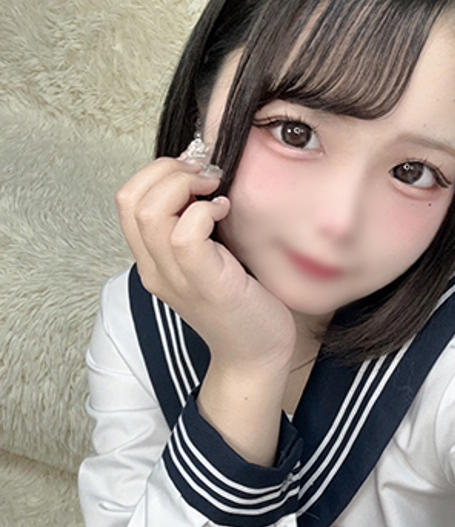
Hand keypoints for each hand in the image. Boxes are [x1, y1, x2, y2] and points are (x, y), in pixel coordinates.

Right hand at [115, 158, 296, 372]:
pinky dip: (205, 212)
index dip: (156, 172)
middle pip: (130, 199)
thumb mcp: (209, 258)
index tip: (193, 172)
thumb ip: (194, 225)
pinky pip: (185, 234)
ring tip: (215, 192)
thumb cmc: (242, 304)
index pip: (126, 199)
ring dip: (186, 186)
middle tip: (205, 176)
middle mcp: (155, 269)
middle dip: (168, 171)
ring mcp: (176, 278)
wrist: (256, 355)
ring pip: (151, 212)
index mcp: (152, 261)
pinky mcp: (204, 284)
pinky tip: (225, 213)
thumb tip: (203, 176)